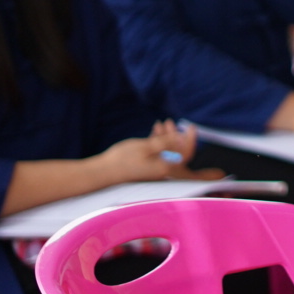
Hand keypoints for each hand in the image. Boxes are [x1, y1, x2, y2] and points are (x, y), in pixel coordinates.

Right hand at [97, 123, 221, 184]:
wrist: (102, 171)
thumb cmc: (123, 159)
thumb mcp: (147, 147)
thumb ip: (166, 143)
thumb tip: (183, 140)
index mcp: (166, 168)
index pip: (187, 154)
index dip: (191, 140)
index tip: (191, 127)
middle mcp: (163, 170)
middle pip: (179, 152)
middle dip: (180, 137)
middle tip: (179, 124)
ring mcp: (154, 168)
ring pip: (168, 150)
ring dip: (168, 136)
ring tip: (164, 122)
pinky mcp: (146, 165)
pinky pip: (158, 152)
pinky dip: (159, 140)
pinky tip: (156, 128)